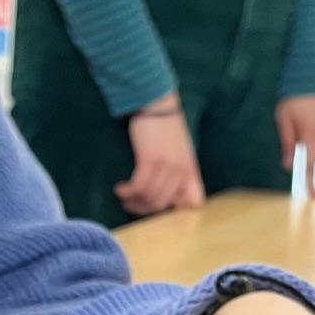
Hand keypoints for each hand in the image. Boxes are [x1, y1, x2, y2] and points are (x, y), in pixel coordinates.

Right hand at [116, 93, 204, 216]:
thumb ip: (180, 171)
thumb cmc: (166, 127)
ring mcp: (166, 166)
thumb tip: (171, 194)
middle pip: (162, 205)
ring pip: (149, 198)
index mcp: (191, 170)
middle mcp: (181, 171)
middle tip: (131, 204)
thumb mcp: (182, 152)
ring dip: (132, 202)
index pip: (194, 203)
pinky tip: (120, 189)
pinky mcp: (149, 160)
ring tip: (124, 197)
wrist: (157, 105)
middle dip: (144, 209)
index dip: (177, 208)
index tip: (157, 203)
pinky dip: (127, 192)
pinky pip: (138, 187)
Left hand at [277, 94, 314, 198]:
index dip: (310, 181)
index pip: (310, 164)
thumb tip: (288, 165)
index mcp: (311, 134)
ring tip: (309, 110)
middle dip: (310, 146)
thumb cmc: (293, 94)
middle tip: (299, 130)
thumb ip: (287, 142)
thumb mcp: (283, 118)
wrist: (312, 67)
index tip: (313, 195)